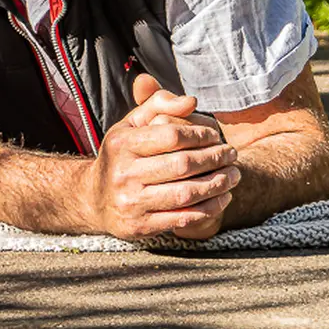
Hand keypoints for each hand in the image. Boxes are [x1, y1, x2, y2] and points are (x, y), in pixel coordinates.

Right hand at [81, 74, 239, 240]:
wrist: (94, 199)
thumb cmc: (122, 155)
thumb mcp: (132, 124)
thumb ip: (159, 104)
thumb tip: (192, 102)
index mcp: (121, 144)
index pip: (171, 135)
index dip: (200, 135)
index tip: (215, 135)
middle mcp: (124, 173)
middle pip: (182, 165)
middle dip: (215, 158)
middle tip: (232, 154)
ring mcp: (132, 202)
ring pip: (186, 193)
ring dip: (218, 184)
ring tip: (234, 175)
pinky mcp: (141, 226)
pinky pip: (184, 217)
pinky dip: (210, 208)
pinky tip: (223, 197)